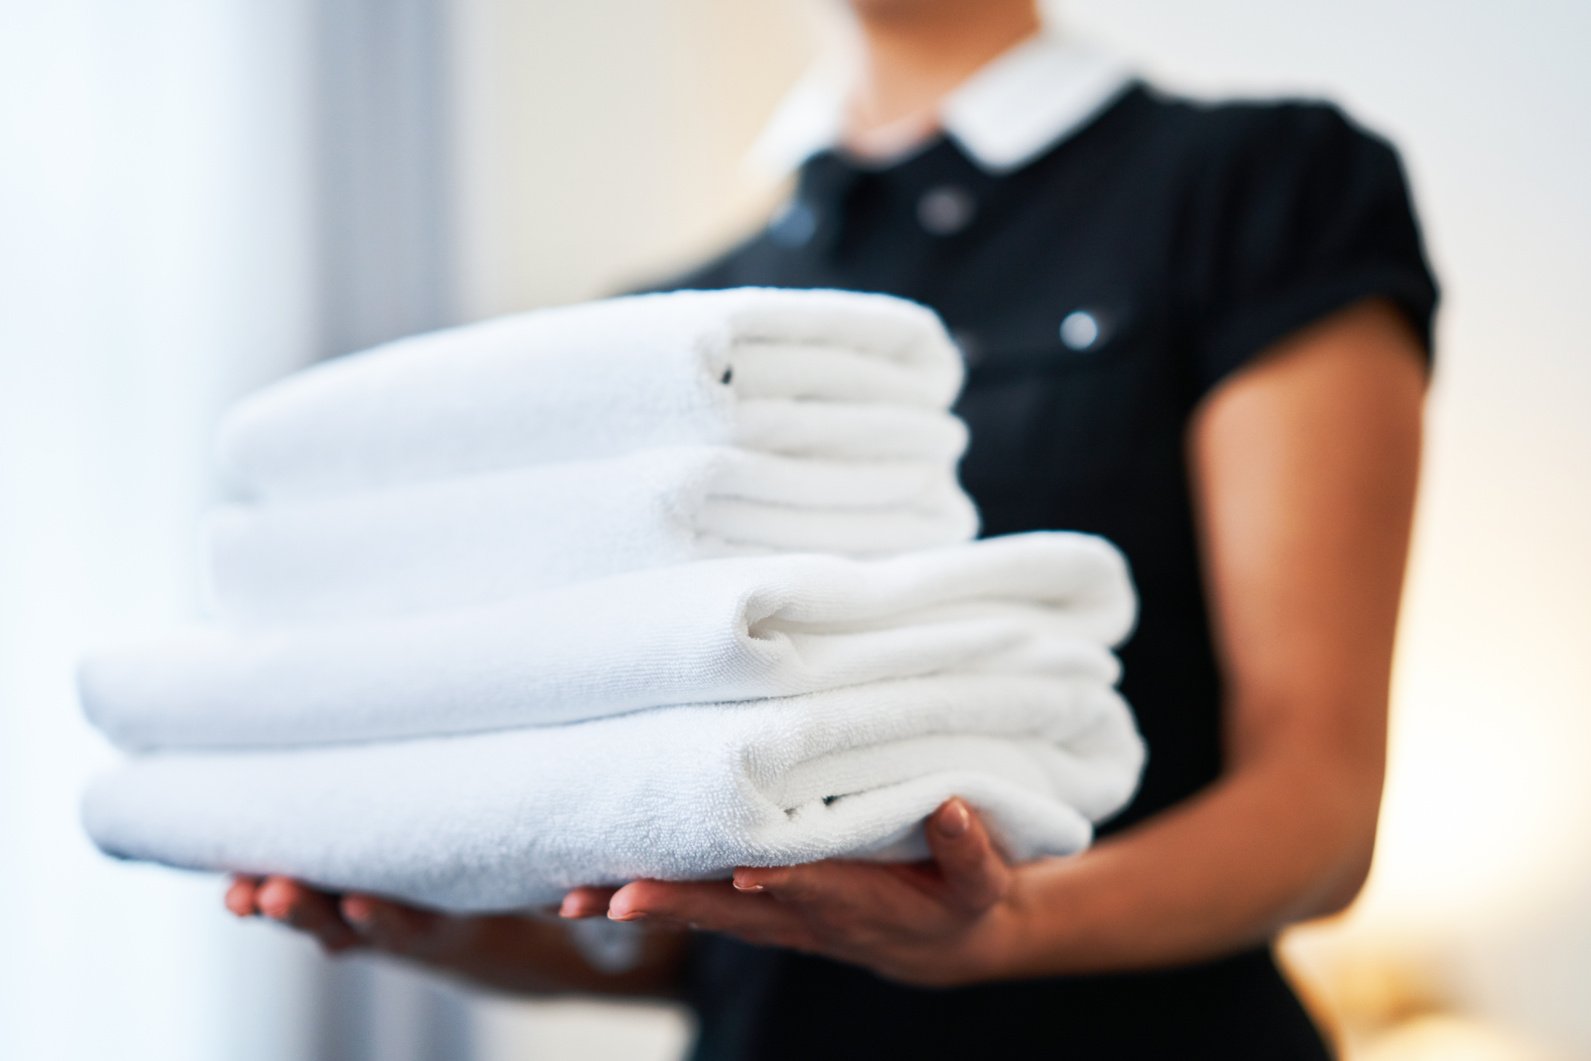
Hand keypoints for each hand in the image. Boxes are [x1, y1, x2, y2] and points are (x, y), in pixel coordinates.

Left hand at [224, 877, 689, 995]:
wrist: (522, 962)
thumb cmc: (560, 922)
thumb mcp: (585, 914)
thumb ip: (598, 908)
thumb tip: (607, 900)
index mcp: (462, 932)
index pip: (421, 927)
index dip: (389, 917)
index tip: (356, 902)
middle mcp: (414, 936)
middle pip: (352, 928)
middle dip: (308, 910)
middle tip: (270, 893)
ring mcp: (383, 926)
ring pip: (322, 921)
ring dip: (278, 907)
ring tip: (235, 892)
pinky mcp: (364, 908)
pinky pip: (315, 904)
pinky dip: (277, 891)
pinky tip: (235, 875)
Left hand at [559, 798, 1020, 987]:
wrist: (944, 947)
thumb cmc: (962, 903)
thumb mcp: (981, 884)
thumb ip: (969, 851)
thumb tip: (954, 809)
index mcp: (861, 906)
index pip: (816, 890)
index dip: (783, 883)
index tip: (745, 873)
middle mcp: (807, 919)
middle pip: (735, 912)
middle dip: (676, 904)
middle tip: (616, 898)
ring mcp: (778, 919)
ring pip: (703, 914)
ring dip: (643, 907)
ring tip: (573, 900)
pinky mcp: (762, 911)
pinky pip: (700, 908)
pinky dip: (650, 900)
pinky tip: (596, 891)